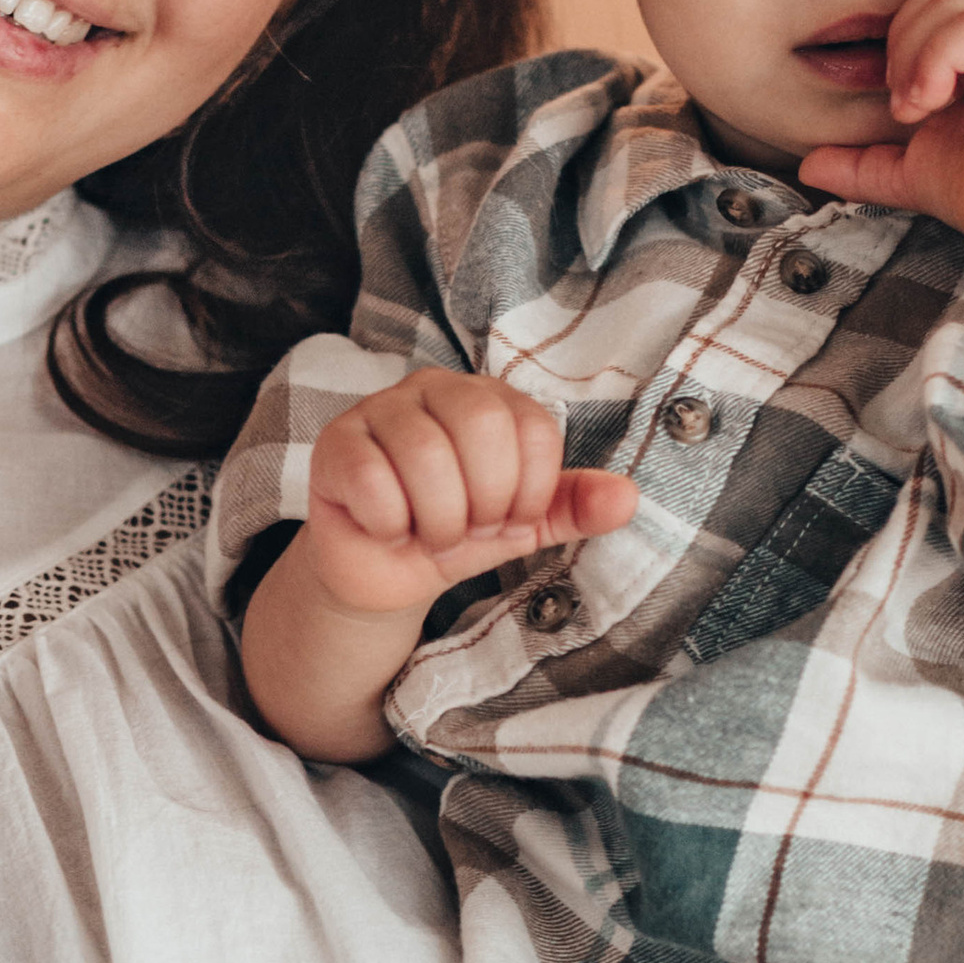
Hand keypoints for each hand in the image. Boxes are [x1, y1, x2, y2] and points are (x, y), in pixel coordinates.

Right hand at [304, 370, 635, 616]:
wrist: (384, 573)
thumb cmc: (454, 532)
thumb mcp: (523, 524)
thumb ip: (575, 506)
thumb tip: (627, 498)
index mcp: (490, 398)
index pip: (533, 427)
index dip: (529, 491)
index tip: (511, 522)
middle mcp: (435, 388)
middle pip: (482, 427)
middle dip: (484, 503)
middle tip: (470, 531)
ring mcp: (380, 409)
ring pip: (425, 456)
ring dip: (438, 522)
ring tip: (432, 538)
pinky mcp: (336, 443)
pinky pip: (373, 481)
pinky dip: (391, 525)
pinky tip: (388, 530)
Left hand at [794, 0, 963, 385]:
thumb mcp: (905, 168)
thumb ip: (860, 159)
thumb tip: (807, 165)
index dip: (898, 36)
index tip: (894, 99)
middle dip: (903, 39)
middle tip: (904, 102)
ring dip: (917, 51)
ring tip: (918, 105)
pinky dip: (939, 56)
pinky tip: (932, 99)